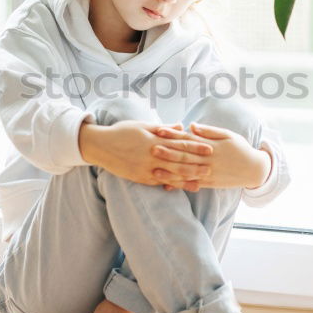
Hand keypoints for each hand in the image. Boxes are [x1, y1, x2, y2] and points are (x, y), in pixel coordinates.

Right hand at [79, 120, 213, 186]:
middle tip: (212, 167)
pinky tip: (182, 187)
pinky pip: (159, 182)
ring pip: (171, 174)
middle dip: (196, 164)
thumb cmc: (122, 132)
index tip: (210, 148)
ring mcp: (146, 168)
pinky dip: (172, 185)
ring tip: (201, 180)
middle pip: (178, 161)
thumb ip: (163, 128)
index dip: (196, 146)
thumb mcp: (142, 125)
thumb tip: (181, 126)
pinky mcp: (140, 177)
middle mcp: (152, 155)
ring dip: (187, 178)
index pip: (179, 143)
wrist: (100, 145)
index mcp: (154, 140)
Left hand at [151, 122, 269, 191]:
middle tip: (151, 148)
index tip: (159, 131)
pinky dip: (179, 185)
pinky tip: (167, 185)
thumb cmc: (241, 148)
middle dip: (167, 152)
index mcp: (211, 146)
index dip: (173, 135)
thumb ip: (209, 131)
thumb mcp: (228, 135)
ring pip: (186, 172)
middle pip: (185, 155)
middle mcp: (208, 160)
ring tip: (154, 169)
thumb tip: (192, 126)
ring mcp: (209, 173)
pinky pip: (192, 184)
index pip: (189, 139)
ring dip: (169, 170)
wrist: (255, 169)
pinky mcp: (209, 183)